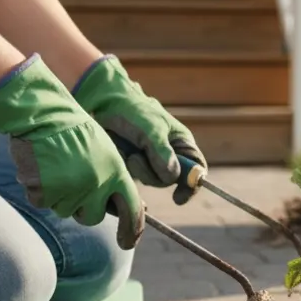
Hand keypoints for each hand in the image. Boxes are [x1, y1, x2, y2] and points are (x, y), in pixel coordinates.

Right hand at [0, 55, 144, 249]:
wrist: (44, 115)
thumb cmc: (77, 133)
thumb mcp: (107, 152)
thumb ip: (116, 180)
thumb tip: (130, 210)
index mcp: (116, 174)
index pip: (132, 211)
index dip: (131, 231)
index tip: (127, 242)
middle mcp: (96, 185)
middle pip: (93, 217)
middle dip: (85, 207)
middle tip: (76, 183)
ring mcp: (69, 190)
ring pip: (67, 211)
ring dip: (62, 196)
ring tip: (59, 167)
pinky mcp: (44, 192)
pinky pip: (43, 203)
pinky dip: (41, 190)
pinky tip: (43, 168)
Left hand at [71, 55, 206, 204]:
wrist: (103, 102)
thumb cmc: (132, 110)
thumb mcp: (151, 131)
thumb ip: (163, 154)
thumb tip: (173, 177)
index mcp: (181, 142)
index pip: (196, 169)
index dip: (191, 184)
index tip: (177, 198)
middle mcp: (170, 152)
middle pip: (171, 179)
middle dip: (154, 173)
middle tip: (136, 158)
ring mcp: (151, 159)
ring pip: (152, 179)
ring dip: (138, 169)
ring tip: (127, 152)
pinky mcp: (134, 163)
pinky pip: (136, 178)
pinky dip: (128, 171)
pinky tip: (122, 158)